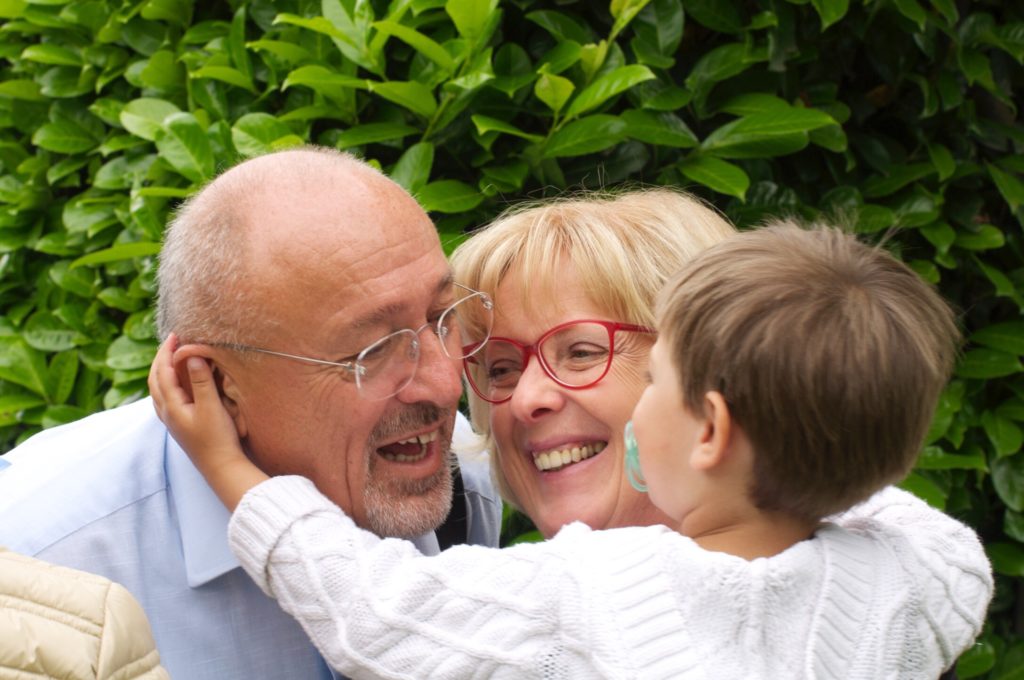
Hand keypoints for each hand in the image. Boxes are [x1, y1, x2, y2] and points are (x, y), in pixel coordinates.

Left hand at [149, 333, 267, 509]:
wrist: (221, 467)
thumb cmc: (218, 438)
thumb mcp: (212, 407)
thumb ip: (201, 381)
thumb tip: (192, 356)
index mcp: (171, 406)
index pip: (163, 372)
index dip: (167, 352)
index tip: (175, 335)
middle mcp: (167, 412)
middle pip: (155, 380)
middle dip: (160, 358)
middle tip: (172, 341)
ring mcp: (172, 420)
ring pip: (158, 390)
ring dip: (162, 370)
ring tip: (172, 357)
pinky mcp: (180, 425)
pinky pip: (166, 398)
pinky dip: (168, 383)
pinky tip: (177, 383)